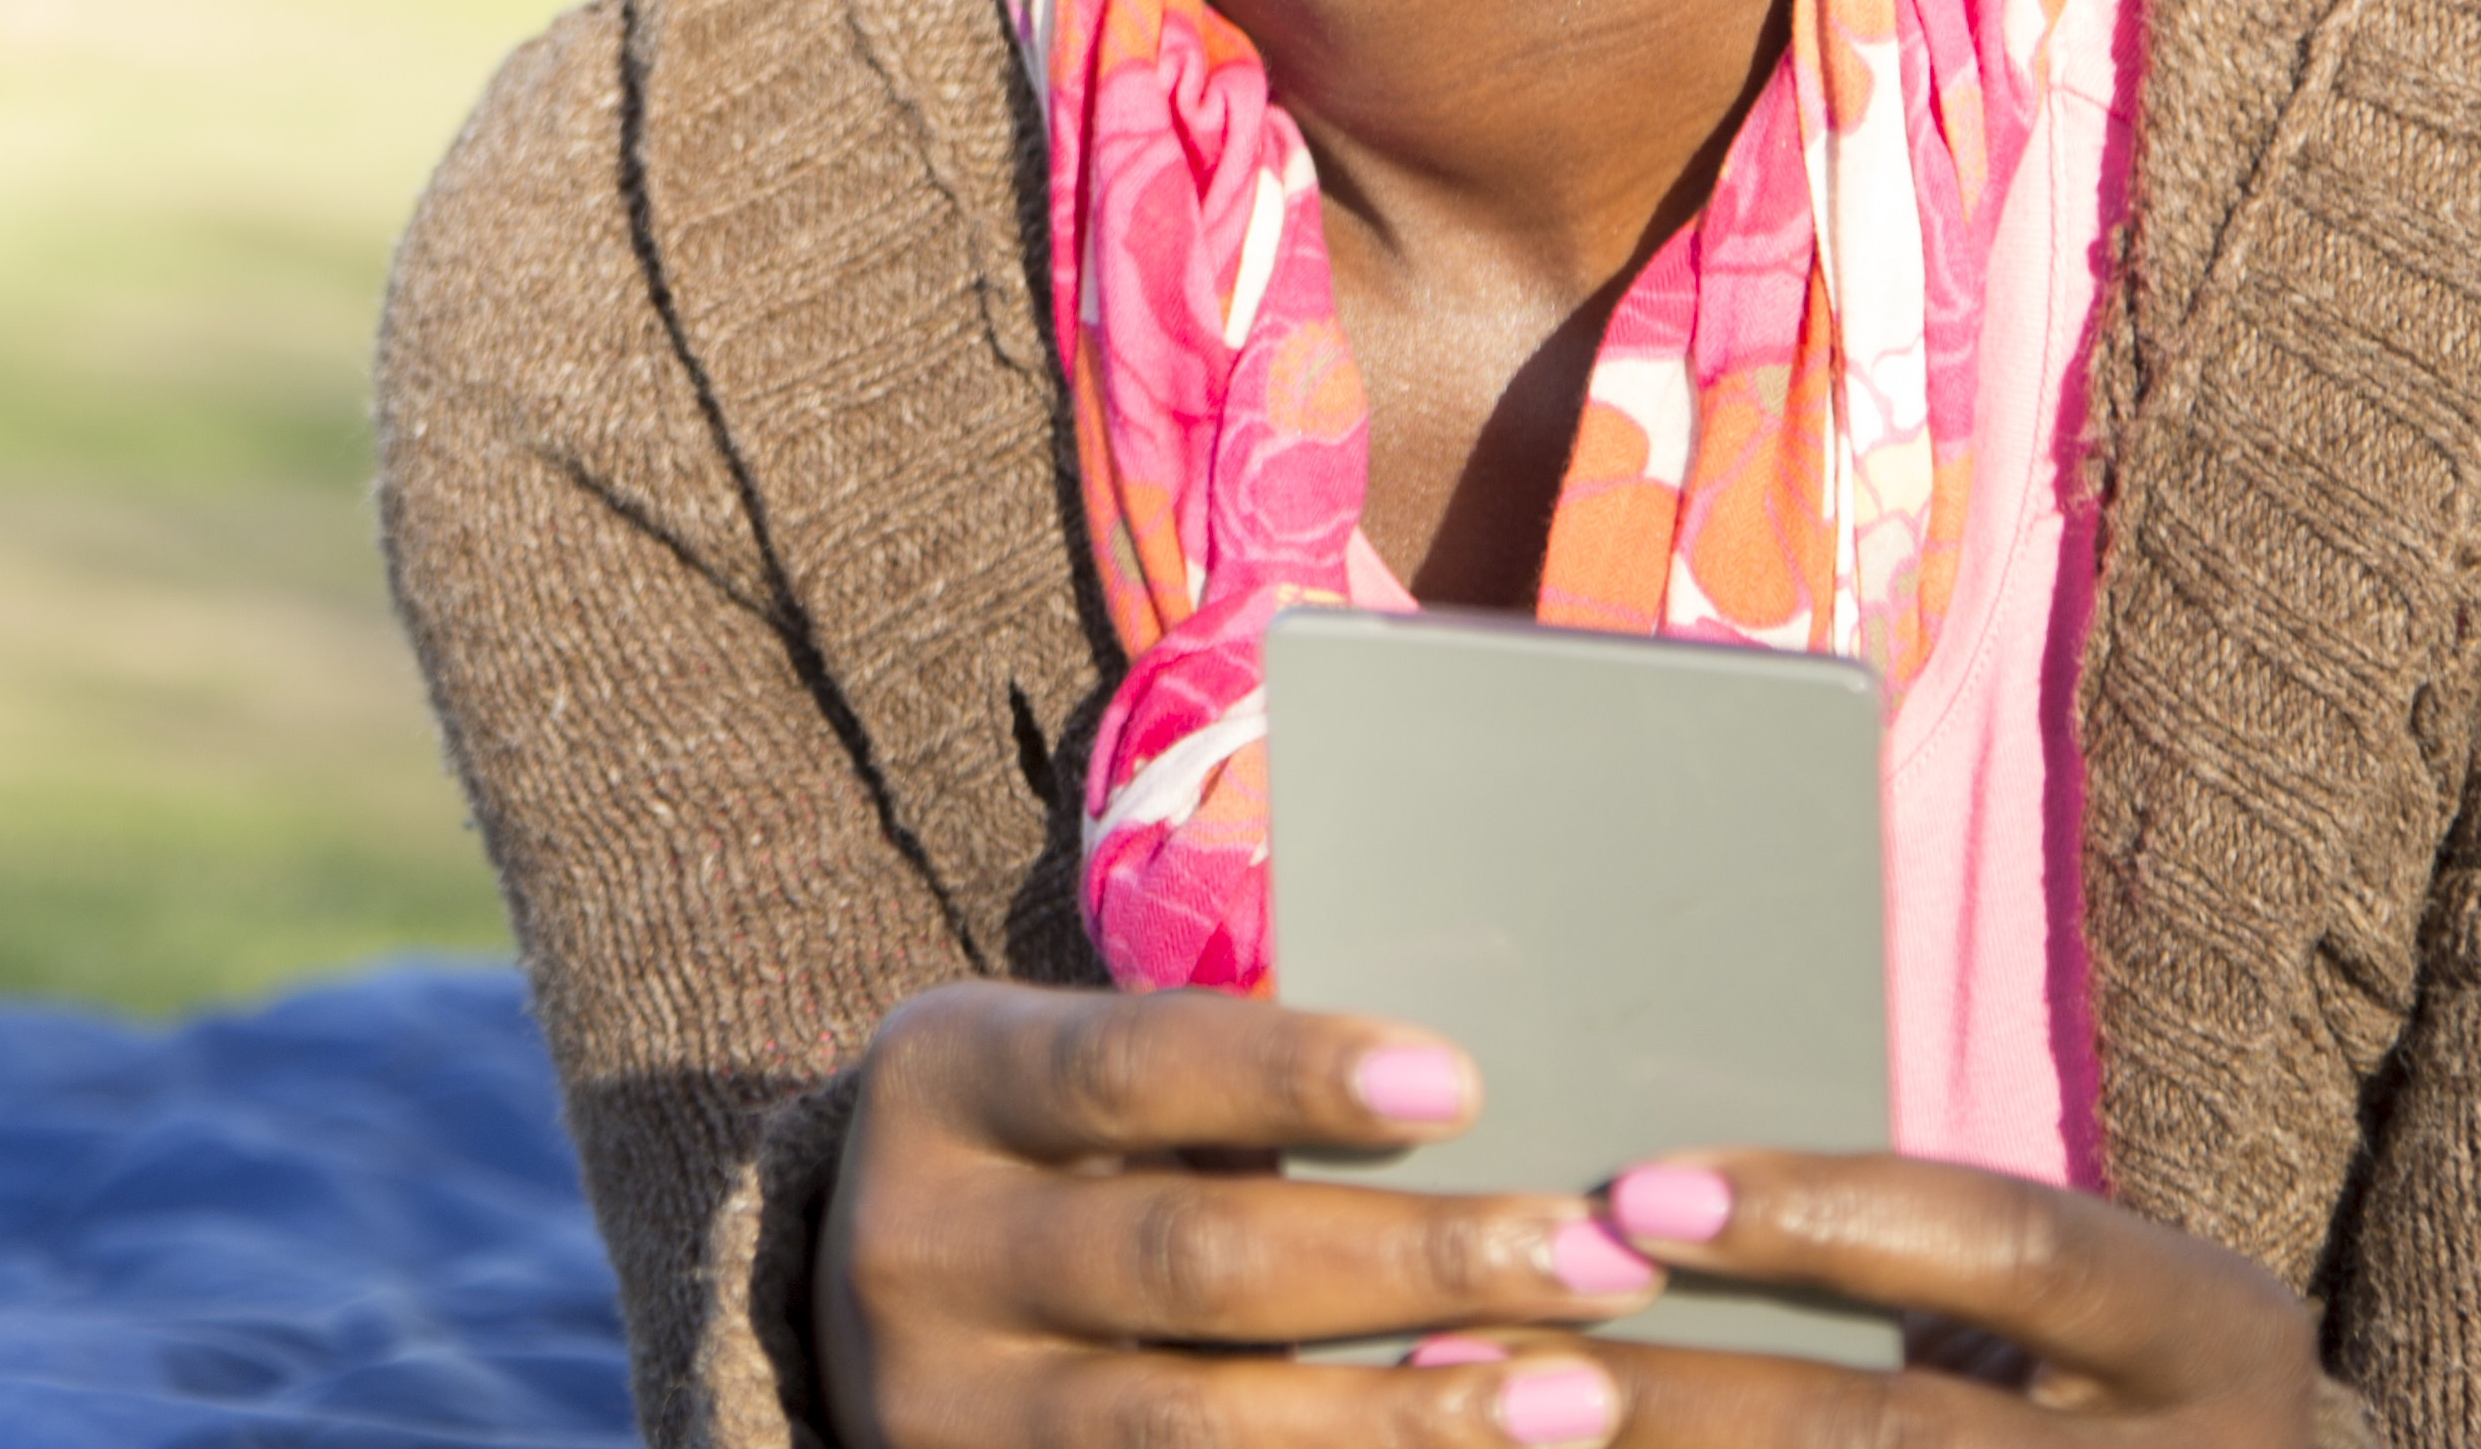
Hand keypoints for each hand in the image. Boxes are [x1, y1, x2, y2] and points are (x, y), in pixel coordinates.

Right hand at [812, 980, 1662, 1442]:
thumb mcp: (1074, 1080)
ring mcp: (942, 1413)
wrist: (882, 1322)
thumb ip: (1219, 1091)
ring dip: (1407, 1420)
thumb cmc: (1049, 1161)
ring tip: (1578, 1399)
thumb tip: (1469, 1105)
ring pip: (1193, 1427)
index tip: (1461, 1086)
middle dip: (1413, 1260)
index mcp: (941, 1085)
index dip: (1293, 1076)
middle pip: (1189, 1259)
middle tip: (1599, 1257)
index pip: (1128, 1068)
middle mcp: (915, 1250)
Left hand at [1566, 1150, 2318, 1437]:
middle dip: (1686, 1407)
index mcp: (2209, 1337)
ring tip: (1491, 1440)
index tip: (1641, 1193)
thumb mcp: (2086, 1309)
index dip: (1828, 1217)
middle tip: (1495, 1364)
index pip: (2012, 1244)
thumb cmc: (2108, 1389)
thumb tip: (1650, 1203)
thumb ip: (1921, 1256)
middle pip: (1896, 1437)